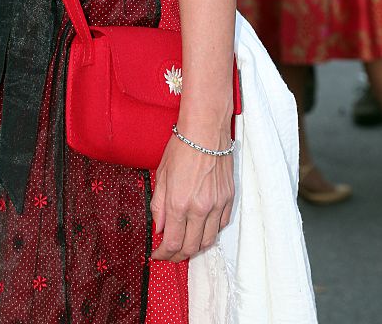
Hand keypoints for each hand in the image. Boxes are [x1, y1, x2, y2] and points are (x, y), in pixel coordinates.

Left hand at [151, 130, 233, 262]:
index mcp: (179, 203)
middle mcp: (199, 208)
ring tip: (185, 244)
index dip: (163, 254)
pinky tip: (201, 228)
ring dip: (195, 248)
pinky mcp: (229, 199)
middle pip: (190, 247)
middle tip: (169, 253)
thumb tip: (158, 227)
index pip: (171, 242)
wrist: (206, 130)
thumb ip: (158, 204)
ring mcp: (217, 205)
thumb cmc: (181, 147)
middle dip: (177, 256)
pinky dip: (210, 232)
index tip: (157, 254)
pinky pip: (221, 226)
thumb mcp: (161, 174)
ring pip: (208, 241)